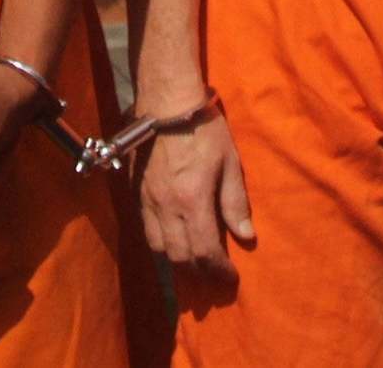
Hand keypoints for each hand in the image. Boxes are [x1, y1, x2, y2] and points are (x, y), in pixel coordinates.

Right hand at [135, 96, 254, 276]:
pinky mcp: (136, 194)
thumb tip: (246, 236)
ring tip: (193, 267)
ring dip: (177, 263)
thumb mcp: (229, 163)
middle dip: (198, 273)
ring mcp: (148, 202)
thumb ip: (235, 202)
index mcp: (192, 201)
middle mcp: (166, 208)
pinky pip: (146, 231)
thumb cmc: (204, 129)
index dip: (217, 270)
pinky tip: (172, 244)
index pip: (204, 251)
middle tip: (213, 277)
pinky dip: (160, 245)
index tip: (230, 277)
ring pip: (158, 248)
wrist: (166, 104)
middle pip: (179, 257)